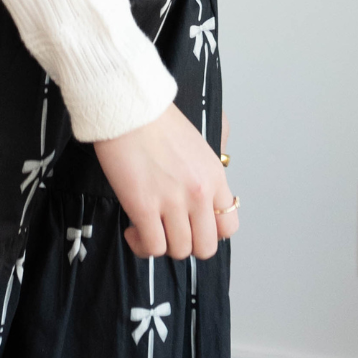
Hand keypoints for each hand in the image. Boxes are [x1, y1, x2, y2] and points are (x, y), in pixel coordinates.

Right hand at [94, 102, 237, 259]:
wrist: (129, 108)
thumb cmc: (157, 120)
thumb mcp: (198, 142)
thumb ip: (208, 170)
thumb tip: (210, 191)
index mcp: (214, 177)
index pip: (229, 226)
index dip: (210, 232)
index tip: (193, 225)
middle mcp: (199, 193)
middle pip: (205, 246)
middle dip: (187, 243)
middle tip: (170, 229)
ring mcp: (172, 202)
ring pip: (178, 250)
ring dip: (162, 244)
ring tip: (148, 227)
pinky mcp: (144, 207)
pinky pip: (152, 246)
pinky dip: (142, 245)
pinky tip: (133, 229)